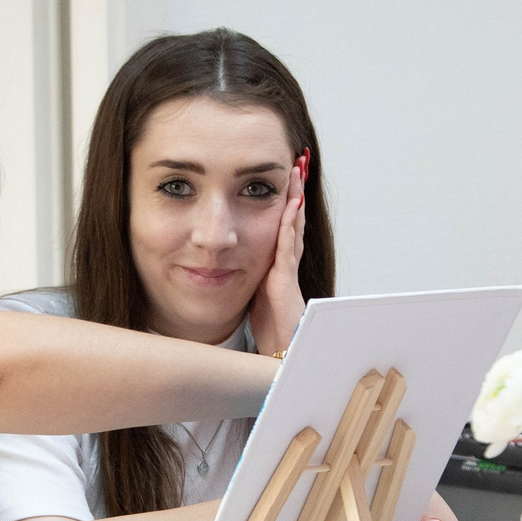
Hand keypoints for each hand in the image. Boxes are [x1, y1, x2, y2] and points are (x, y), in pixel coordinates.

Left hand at [248, 152, 308, 354]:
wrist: (278, 358)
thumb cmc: (266, 332)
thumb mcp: (252, 296)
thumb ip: (246, 276)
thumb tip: (225, 260)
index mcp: (275, 266)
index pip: (280, 226)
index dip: (282, 201)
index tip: (279, 174)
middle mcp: (284, 266)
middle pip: (291, 220)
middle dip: (294, 191)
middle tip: (297, 162)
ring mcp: (287, 273)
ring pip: (292, 228)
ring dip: (295, 199)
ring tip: (297, 172)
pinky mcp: (285, 285)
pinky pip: (287, 250)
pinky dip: (289, 227)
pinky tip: (290, 207)